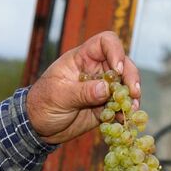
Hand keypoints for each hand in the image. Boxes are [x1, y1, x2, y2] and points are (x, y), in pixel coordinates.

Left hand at [26, 31, 140, 144]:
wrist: (37, 127)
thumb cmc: (42, 104)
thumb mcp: (58, 96)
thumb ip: (82, 92)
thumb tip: (106, 88)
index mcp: (81, 59)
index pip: (105, 42)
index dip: (115, 51)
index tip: (117, 70)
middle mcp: (95, 69)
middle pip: (121, 64)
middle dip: (130, 77)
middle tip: (134, 93)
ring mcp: (101, 88)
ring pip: (124, 85)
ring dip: (131, 97)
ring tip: (132, 110)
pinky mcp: (103, 106)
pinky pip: (119, 106)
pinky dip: (124, 112)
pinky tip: (125, 120)